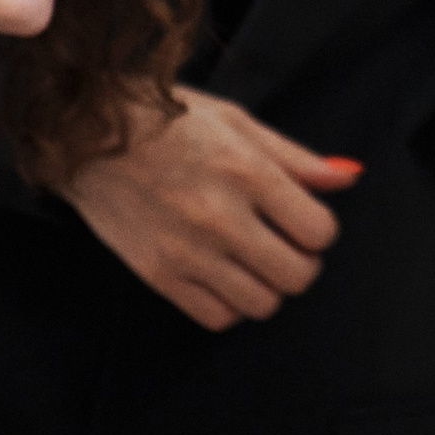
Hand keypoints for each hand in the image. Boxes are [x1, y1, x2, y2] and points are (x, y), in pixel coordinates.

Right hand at [59, 86, 361, 329]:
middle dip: (301, 262)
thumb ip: (296, 157)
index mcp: (246, 172)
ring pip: (261, 304)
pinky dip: (230, 304)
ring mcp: (187, 251)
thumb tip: (348, 176)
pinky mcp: (158, 274)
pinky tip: (223, 274)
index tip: (303, 220)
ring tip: (252, 259)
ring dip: (267, 286)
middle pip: (297, 276)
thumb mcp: (237, 122)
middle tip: (284, 243)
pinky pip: (217, 317)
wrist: (86, 134)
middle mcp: (220, 217)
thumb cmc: (166, 117)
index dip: (319, 229)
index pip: (318, 232)